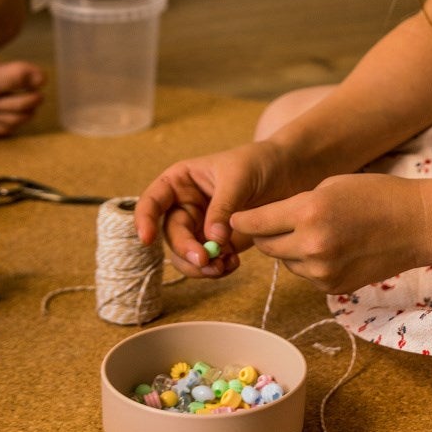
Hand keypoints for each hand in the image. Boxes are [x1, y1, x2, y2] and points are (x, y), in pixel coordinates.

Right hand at [134, 140, 302, 279]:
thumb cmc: (258, 163)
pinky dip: (217, 269)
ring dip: (200, 266)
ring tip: (223, 265)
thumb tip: (212, 240)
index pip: (153, 200)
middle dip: (186, 250)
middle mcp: (185, 206)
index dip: (144, 219)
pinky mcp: (218, 244)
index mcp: (181, 181)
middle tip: (206, 260)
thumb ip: (222, 208)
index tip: (146, 239)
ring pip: (186, 255)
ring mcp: (200, 227)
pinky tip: (233, 264)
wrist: (287, 173)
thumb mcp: (238, 178)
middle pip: (171, 234)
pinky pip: (208, 263)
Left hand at [229, 172, 430, 294]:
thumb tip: (264, 224)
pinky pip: (307, 275)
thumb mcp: (329, 186)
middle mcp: (312, 246)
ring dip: (289, 249)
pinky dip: (310, 263)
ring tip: (314, 231)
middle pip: (267, 247)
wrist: (416, 224)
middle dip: (265, 235)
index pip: (256, 223)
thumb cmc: (374, 194)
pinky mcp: (334, 288)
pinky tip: (332, 247)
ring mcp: (323, 271)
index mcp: (308, 213)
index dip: (242, 220)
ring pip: (286, 262)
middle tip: (271, 223)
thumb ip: (294, 205)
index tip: (234, 219)